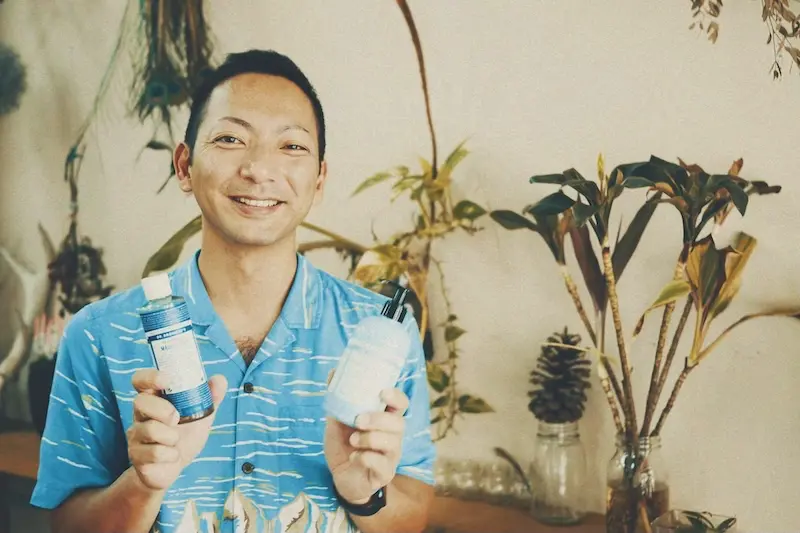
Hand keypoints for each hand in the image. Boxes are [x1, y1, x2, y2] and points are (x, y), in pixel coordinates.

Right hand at [126, 369, 226, 490]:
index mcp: (154, 399)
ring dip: (171, 437)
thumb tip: (220, 379)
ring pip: (148, 429)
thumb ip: (210, 397)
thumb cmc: (185, 436)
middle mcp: (140, 414)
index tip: (166, 380)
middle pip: (140, 402)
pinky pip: (153, 453)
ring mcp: (136, 435)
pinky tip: (172, 456)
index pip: (140, 380)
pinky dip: (170, 455)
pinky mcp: (136, 455)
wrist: (174, 468)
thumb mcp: (201, 415)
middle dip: (163, 409)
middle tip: (177, 418)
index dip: (149, 376)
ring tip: (176, 441)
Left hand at [324, 388, 407, 503]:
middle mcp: (393, 436)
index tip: (382, 392)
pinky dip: (365, 458)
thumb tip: (333, 372)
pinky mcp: (384, 474)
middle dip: (378, 419)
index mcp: (385, 419)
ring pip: (391, 443)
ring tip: (352, 440)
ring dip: (369, 438)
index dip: (396, 397)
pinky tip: (353, 457)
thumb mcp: (338, 420)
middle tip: (358, 420)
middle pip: (399, 423)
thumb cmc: (344, 445)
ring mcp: (391, 456)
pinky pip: (382, 464)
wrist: (340, 477)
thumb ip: (338, 399)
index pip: (401, 404)